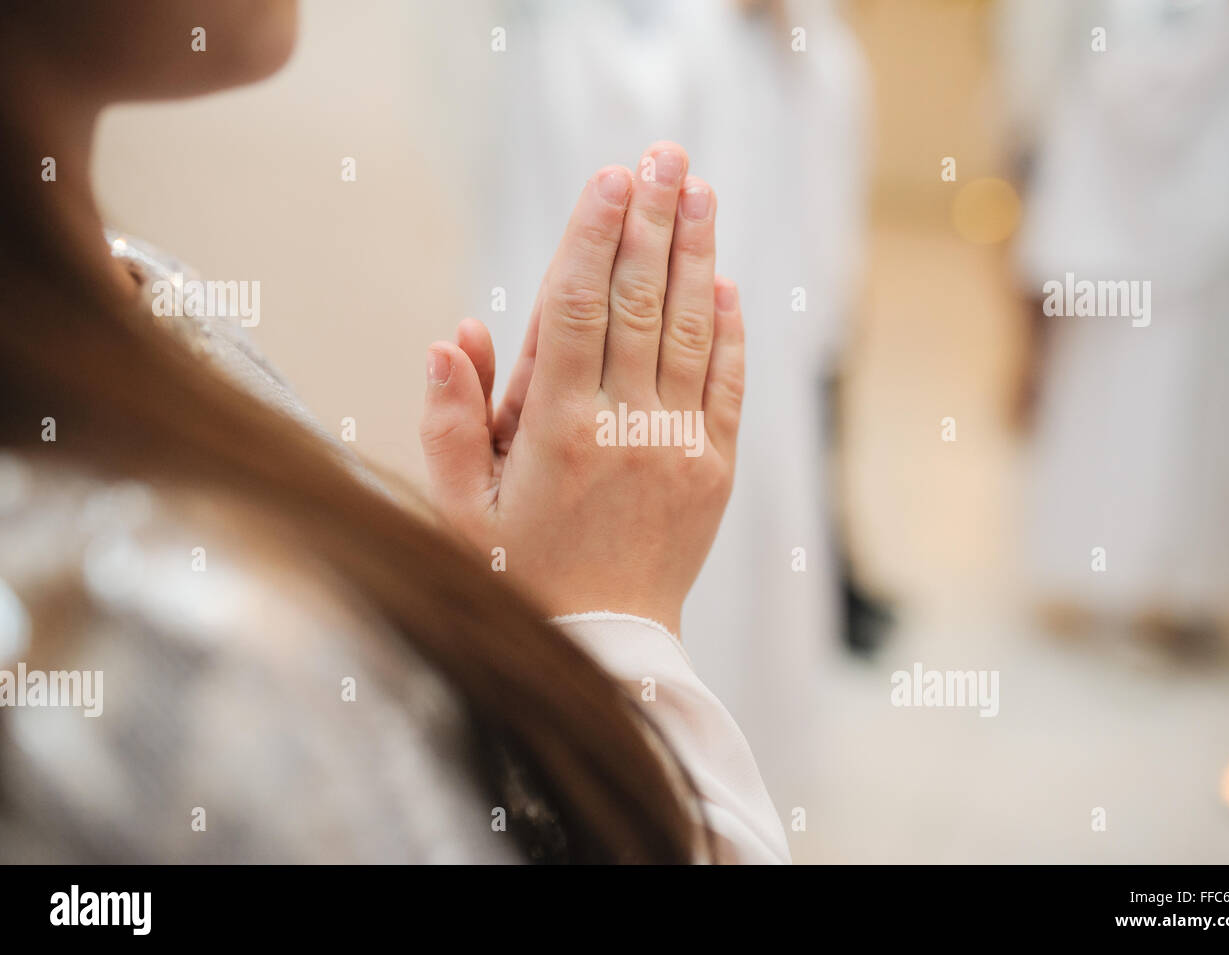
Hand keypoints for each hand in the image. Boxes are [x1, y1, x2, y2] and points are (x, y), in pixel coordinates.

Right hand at [419, 142, 743, 636]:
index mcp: (556, 431)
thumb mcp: (459, 507)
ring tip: (700, 190)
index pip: (574, 309)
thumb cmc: (519, 573)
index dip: (592, 236)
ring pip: (691, 330)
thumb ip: (449, 419)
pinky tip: (726, 280)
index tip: (607, 178)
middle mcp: (625, 427)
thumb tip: (455, 332)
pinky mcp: (715, 468)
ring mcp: (678, 446)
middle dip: (651, 220)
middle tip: (664, 154)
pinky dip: (730, 329)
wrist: (604, 647)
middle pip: (640, 302)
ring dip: (697, 254)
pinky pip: (728, 384)